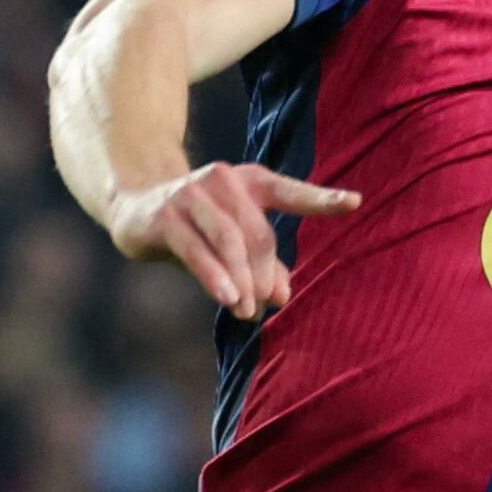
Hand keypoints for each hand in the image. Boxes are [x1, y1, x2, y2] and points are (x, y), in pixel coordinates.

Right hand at [104, 163, 361, 317]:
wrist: (137, 206)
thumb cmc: (199, 227)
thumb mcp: (235, 242)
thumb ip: (264, 264)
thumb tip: (282, 298)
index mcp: (250, 182)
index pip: (291, 192)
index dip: (322, 200)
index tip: (355, 203)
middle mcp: (223, 180)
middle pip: (258, 233)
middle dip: (265, 274)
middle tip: (265, 306)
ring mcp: (192, 195)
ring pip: (229, 242)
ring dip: (242, 281)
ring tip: (247, 311)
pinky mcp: (166, 216)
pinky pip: (196, 250)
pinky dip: (214, 276)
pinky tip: (228, 299)